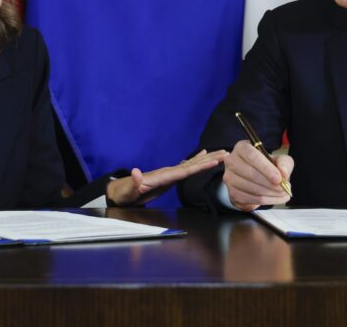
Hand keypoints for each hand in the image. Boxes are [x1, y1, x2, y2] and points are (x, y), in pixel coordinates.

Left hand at [106, 149, 228, 205]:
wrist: (121, 191)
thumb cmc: (124, 193)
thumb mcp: (127, 190)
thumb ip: (133, 182)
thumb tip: (136, 171)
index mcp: (162, 176)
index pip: (184, 170)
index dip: (199, 165)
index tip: (214, 160)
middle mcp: (168, 172)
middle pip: (192, 165)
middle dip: (209, 159)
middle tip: (226, 153)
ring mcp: (169, 174)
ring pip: (192, 165)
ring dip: (207, 159)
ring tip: (222, 154)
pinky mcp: (169, 177)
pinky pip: (187, 169)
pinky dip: (197, 162)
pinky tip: (204, 157)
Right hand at [223, 139, 293, 211]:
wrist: (256, 178)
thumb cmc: (267, 166)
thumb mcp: (279, 160)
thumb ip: (284, 163)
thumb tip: (283, 173)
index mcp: (242, 148)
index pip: (251, 156)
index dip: (266, 168)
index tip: (279, 178)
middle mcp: (232, 161)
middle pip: (250, 173)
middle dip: (270, 183)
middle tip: (284, 188)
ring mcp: (230, 178)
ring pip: (251, 188)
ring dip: (270, 193)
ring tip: (283, 194)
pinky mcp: (232, 193)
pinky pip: (250, 199)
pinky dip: (266, 201)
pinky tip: (276, 199)